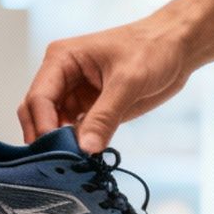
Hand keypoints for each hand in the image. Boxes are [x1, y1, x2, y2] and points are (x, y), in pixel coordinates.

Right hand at [21, 0, 213, 148]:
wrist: (176, 48)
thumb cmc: (152, 49)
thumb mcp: (129, 81)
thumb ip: (105, 116)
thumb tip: (85, 148)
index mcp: (61, 59)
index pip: (38, 97)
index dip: (43, 126)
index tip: (57, 151)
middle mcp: (61, 77)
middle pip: (37, 114)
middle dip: (46, 138)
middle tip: (61, 163)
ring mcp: (74, 94)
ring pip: (53, 126)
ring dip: (61, 145)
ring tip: (74, 165)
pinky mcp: (90, 109)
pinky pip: (75, 132)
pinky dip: (77, 146)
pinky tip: (86, 159)